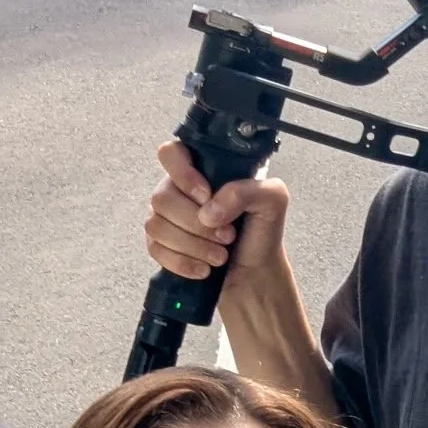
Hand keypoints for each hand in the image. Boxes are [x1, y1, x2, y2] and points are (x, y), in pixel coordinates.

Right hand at [145, 141, 291, 284]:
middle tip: (228, 235)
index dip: (182, 174)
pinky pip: (155, 250)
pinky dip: (183, 263)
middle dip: (197, 224)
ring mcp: (165, 218)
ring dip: (194, 246)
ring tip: (221, 255)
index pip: (171, 153)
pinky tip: (204, 269)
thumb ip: (246, 190)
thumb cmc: (262, 232)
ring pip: (156, 226)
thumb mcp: (272, 200)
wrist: (256, 274)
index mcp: (202, 171)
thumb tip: (208, 211)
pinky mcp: (160, 246)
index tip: (206, 196)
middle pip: (162, 197)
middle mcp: (178, 191)